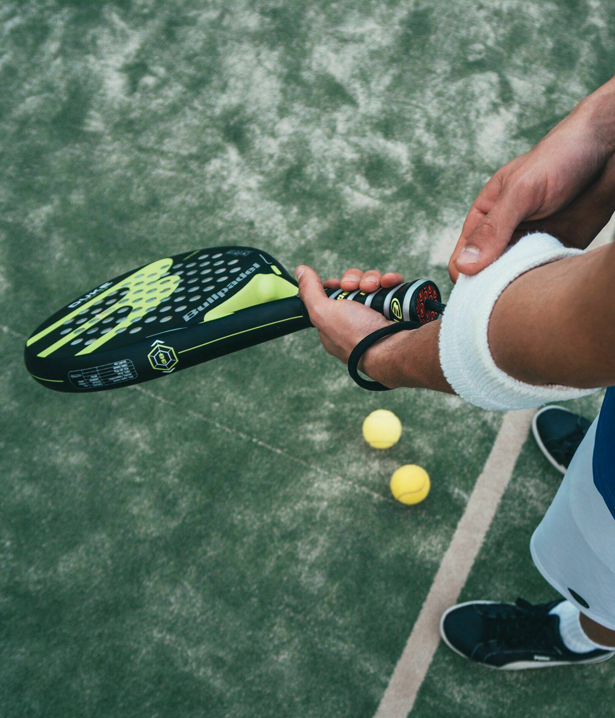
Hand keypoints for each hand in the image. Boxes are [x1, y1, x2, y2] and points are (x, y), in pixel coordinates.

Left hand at [295, 265, 392, 365]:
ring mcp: (375, 316)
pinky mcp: (394, 310)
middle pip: (352, 287)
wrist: (390, 347)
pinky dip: (390, 282)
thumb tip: (300, 270)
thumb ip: (309, 291)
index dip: (335, 287)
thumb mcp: (322, 312)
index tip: (339, 285)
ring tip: (374, 287)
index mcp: (334, 326)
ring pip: (371, 284)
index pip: (331, 298)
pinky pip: (391, 288)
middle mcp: (354, 322)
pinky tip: (389, 284)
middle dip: (355, 281)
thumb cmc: (354, 336)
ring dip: (372, 279)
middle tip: (356, 288)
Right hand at [450, 81, 614, 281]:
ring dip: (519, 286)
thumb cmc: (560, 158)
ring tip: (532, 282)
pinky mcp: (556, 251)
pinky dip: (544, 283)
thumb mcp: (520, 192)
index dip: (466, 277)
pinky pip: (543, 276)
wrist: (609, 150)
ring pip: (514, 280)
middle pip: (486, 275)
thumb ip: (493, 229)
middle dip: (493, 287)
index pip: (462, 258)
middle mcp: (505, 235)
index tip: (480, 289)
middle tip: (509, 290)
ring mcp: (531, 244)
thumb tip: (465, 265)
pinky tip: (550, 277)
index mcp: (486, 218)